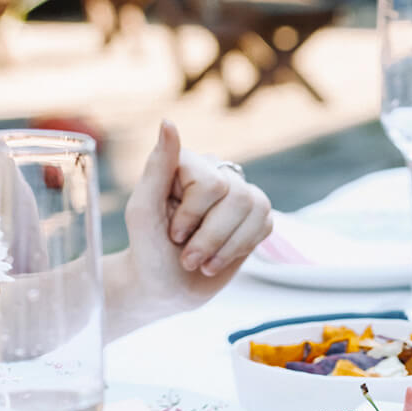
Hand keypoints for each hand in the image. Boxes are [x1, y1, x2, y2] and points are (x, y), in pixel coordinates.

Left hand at [105, 121, 271, 338]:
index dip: (194, 215)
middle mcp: (216, 172)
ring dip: (227, 246)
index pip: (212, 183)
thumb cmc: (148, 250)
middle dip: (212, 237)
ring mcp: (239, 193)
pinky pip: (267, 223)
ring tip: (204, 262)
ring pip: (257, 209)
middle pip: (238, 197)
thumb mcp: (143, 211)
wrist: (165, 287)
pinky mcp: (256, 217)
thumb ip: (157, 166)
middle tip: (188, 257)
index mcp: (186, 164)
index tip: (173, 235)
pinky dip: (242, 249)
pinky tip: (220, 258)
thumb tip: (168, 122)